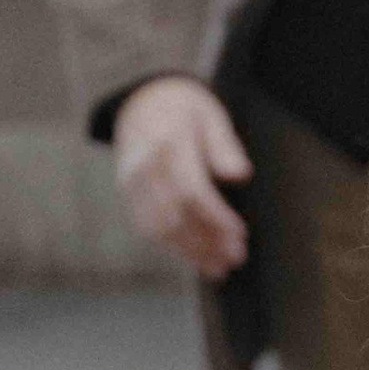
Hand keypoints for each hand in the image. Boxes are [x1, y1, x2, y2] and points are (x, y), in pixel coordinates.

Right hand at [112, 76, 252, 279]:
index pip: (192, 190)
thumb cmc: (186, 109)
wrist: (142, 101)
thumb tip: (240, 175)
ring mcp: (131, 182)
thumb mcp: (211, 115)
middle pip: (175, 214)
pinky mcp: (128, 194)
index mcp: (169, 142)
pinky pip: (148, 227)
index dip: (216, 217)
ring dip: (191, 252)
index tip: (240, 234)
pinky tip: (198, 259)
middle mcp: (144, 166)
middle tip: (236, 259)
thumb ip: (224, 145)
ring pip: (159, 228)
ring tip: (219, 268)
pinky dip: (173, 248)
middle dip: (207, 242)